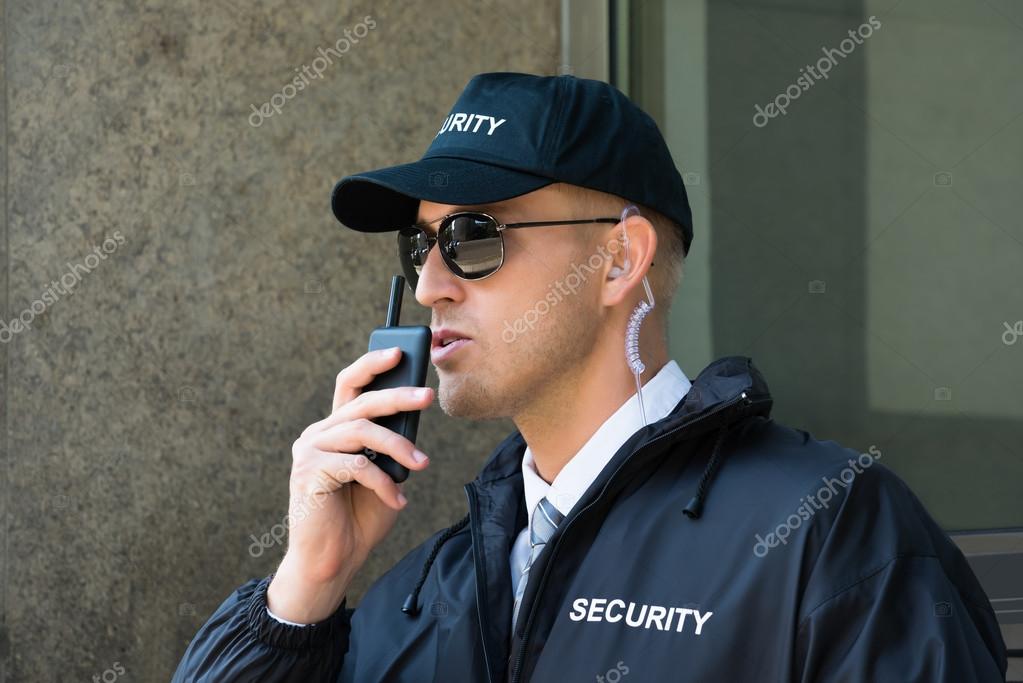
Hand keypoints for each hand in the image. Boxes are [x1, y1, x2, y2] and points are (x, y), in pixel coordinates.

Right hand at [267, 347, 432, 622]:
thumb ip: (390, 446)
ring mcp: (310, 452)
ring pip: (361, 431)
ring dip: (397, 446)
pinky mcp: (309, 473)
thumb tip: (413, 417)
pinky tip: (396, 500)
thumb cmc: (359, 517)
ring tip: (420, 465)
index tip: (400, 352)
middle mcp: (318, 435)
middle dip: (397, 396)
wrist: (331, 561)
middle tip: (427, 396)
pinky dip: (383, 481)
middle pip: (360, 402)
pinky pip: (356, 465)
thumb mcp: (384, 474)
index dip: (372, 365)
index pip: (350, 385)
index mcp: (334, 430)